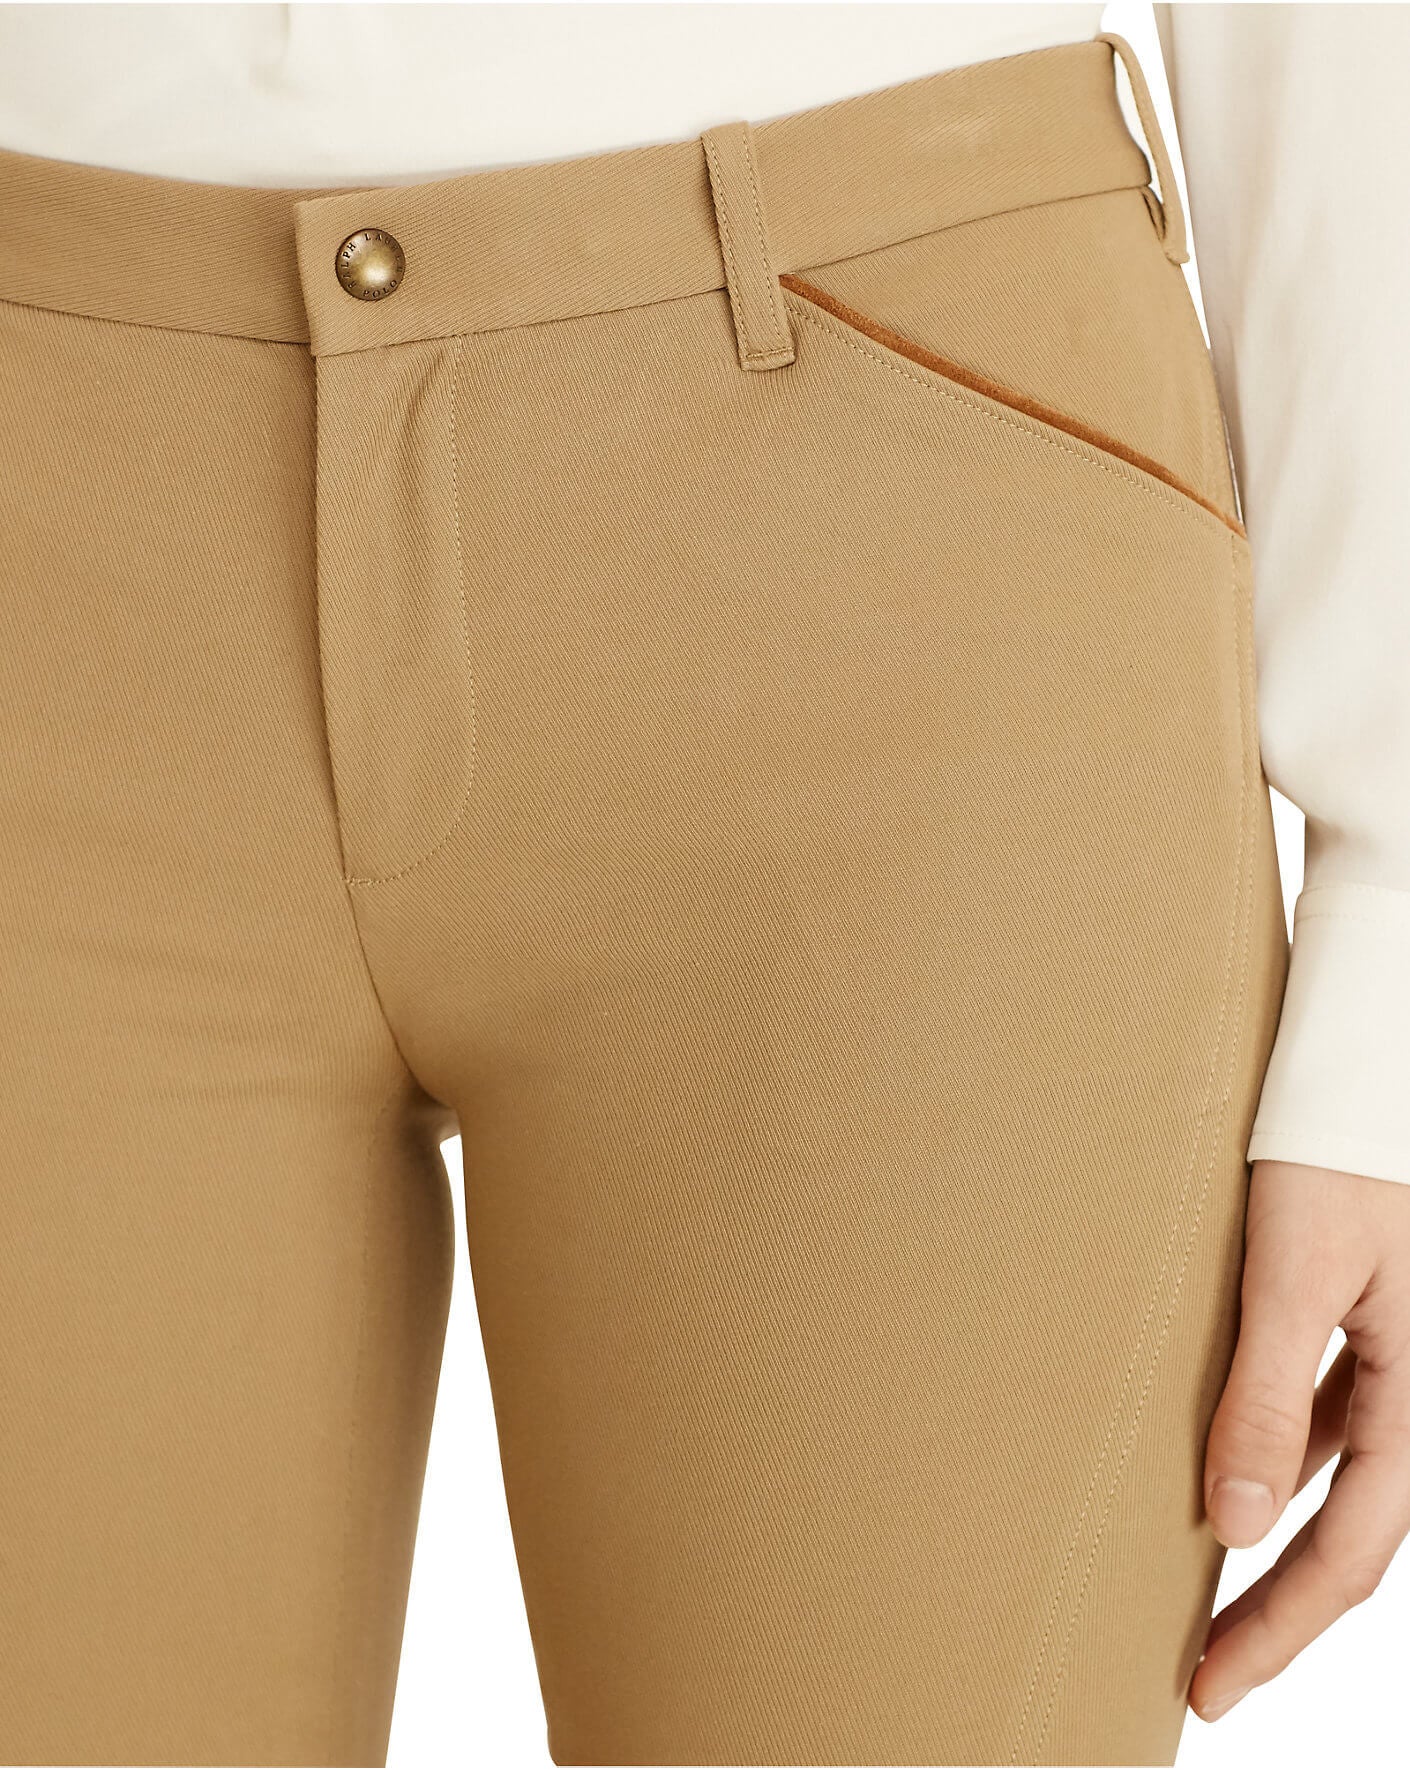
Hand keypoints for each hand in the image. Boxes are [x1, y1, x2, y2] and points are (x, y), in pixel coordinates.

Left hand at [1190, 1159, 1409, 1722]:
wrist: (1365, 1077)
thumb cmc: (1335, 1158)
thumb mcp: (1292, 1275)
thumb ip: (1266, 1396)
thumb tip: (1230, 1525)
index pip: (1347, 1554)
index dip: (1278, 1627)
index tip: (1209, 1685)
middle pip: (1354, 1537)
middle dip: (1278, 1607)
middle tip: (1204, 1669)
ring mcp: (1406, 1369)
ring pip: (1346, 1487)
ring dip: (1282, 1538)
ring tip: (1210, 1587)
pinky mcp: (1379, 1334)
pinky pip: (1339, 1426)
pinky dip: (1289, 1463)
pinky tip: (1241, 1476)